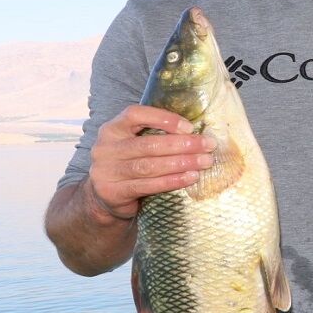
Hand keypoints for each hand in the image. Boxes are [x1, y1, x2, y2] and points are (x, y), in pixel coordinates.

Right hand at [86, 105, 215, 220]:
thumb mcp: (134, 143)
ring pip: (150, 166)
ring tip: (204, 162)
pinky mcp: (113, 192)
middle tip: (208, 145)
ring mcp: (107, 171)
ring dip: (181, 163)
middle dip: (183, 144)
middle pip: (148, 144)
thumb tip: (194, 131)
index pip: (135, 114)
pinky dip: (172, 181)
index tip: (189, 127)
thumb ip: (153, 134)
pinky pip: (148, 186)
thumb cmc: (129, 164)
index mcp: (112, 129)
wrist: (105, 197)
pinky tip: (190, 178)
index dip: (163, 118)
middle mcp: (106, 148)